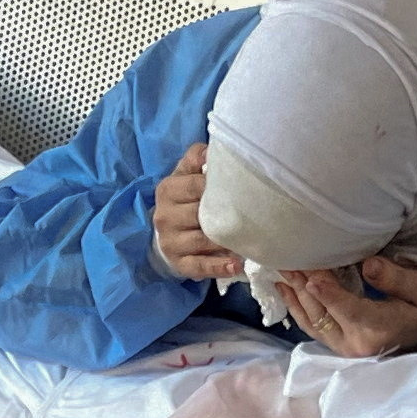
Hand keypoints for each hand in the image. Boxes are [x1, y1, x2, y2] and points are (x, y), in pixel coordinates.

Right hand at [152, 143, 240, 282]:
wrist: (166, 233)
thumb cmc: (184, 199)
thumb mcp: (186, 174)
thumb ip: (197, 158)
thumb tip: (212, 150)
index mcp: (168, 190)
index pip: (195, 185)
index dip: (218, 186)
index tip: (240, 186)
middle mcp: (165, 216)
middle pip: (198, 214)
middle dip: (224, 215)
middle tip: (251, 214)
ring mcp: (171, 242)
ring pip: (202, 241)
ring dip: (226, 242)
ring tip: (249, 240)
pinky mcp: (179, 264)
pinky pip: (199, 266)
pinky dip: (218, 267)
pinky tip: (236, 266)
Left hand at [276, 254, 416, 357]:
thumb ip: (395, 278)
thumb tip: (368, 265)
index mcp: (380, 329)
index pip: (351, 310)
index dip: (330, 294)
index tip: (312, 278)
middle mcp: (357, 344)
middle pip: (324, 313)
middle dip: (305, 286)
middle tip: (288, 259)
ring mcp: (343, 348)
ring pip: (313, 320)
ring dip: (296, 294)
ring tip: (282, 268)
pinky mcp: (336, 345)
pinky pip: (311, 327)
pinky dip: (296, 307)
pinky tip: (284, 288)